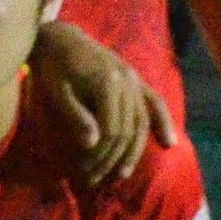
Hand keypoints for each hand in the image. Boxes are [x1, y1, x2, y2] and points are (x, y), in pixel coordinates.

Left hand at [33, 22, 168, 184]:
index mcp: (108, 83)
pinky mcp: (135, 78)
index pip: (111, 130)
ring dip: (133, 151)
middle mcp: (128, 80)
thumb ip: (75, 116)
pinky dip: (162, 122)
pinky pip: (154, 102)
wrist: (59, 38)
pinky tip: (168, 143)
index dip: (99, 156)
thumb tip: (93, 144)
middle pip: (128, 130)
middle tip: (93, 181)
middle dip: (112, 159)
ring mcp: (134, 79)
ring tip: (121, 175)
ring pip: (142, 121)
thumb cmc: (52, 65)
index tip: (82, 174)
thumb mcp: (57, 91)